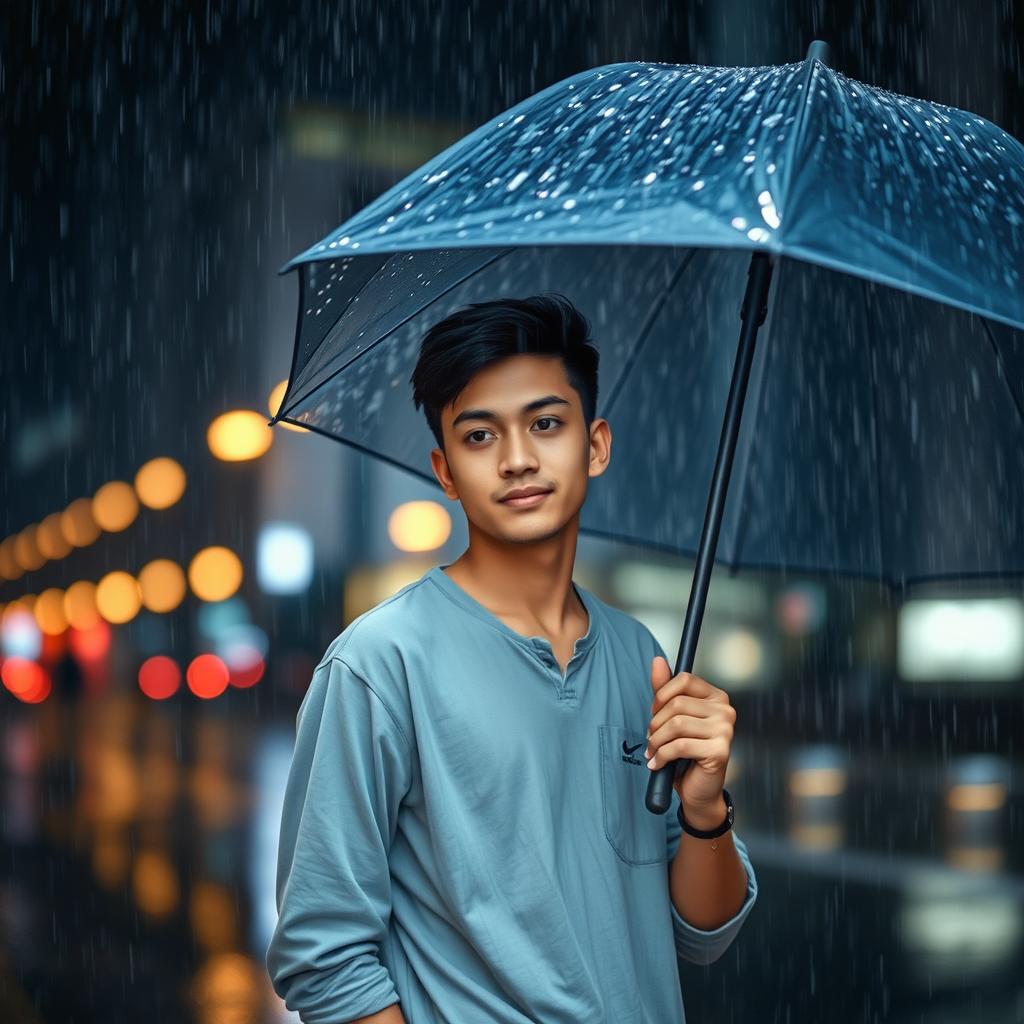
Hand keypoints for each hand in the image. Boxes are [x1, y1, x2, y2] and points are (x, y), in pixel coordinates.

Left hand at [644, 655, 734, 818]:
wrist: (698, 789)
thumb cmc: (685, 752)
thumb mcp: (671, 717)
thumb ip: (664, 690)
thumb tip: (657, 660)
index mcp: (716, 697)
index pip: (684, 680)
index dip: (662, 696)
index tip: (654, 713)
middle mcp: (725, 710)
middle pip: (677, 704)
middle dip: (656, 723)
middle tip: (651, 738)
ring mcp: (726, 730)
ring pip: (676, 725)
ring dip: (656, 741)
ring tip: (653, 751)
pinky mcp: (720, 751)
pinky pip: (680, 746)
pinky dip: (662, 756)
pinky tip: (658, 763)